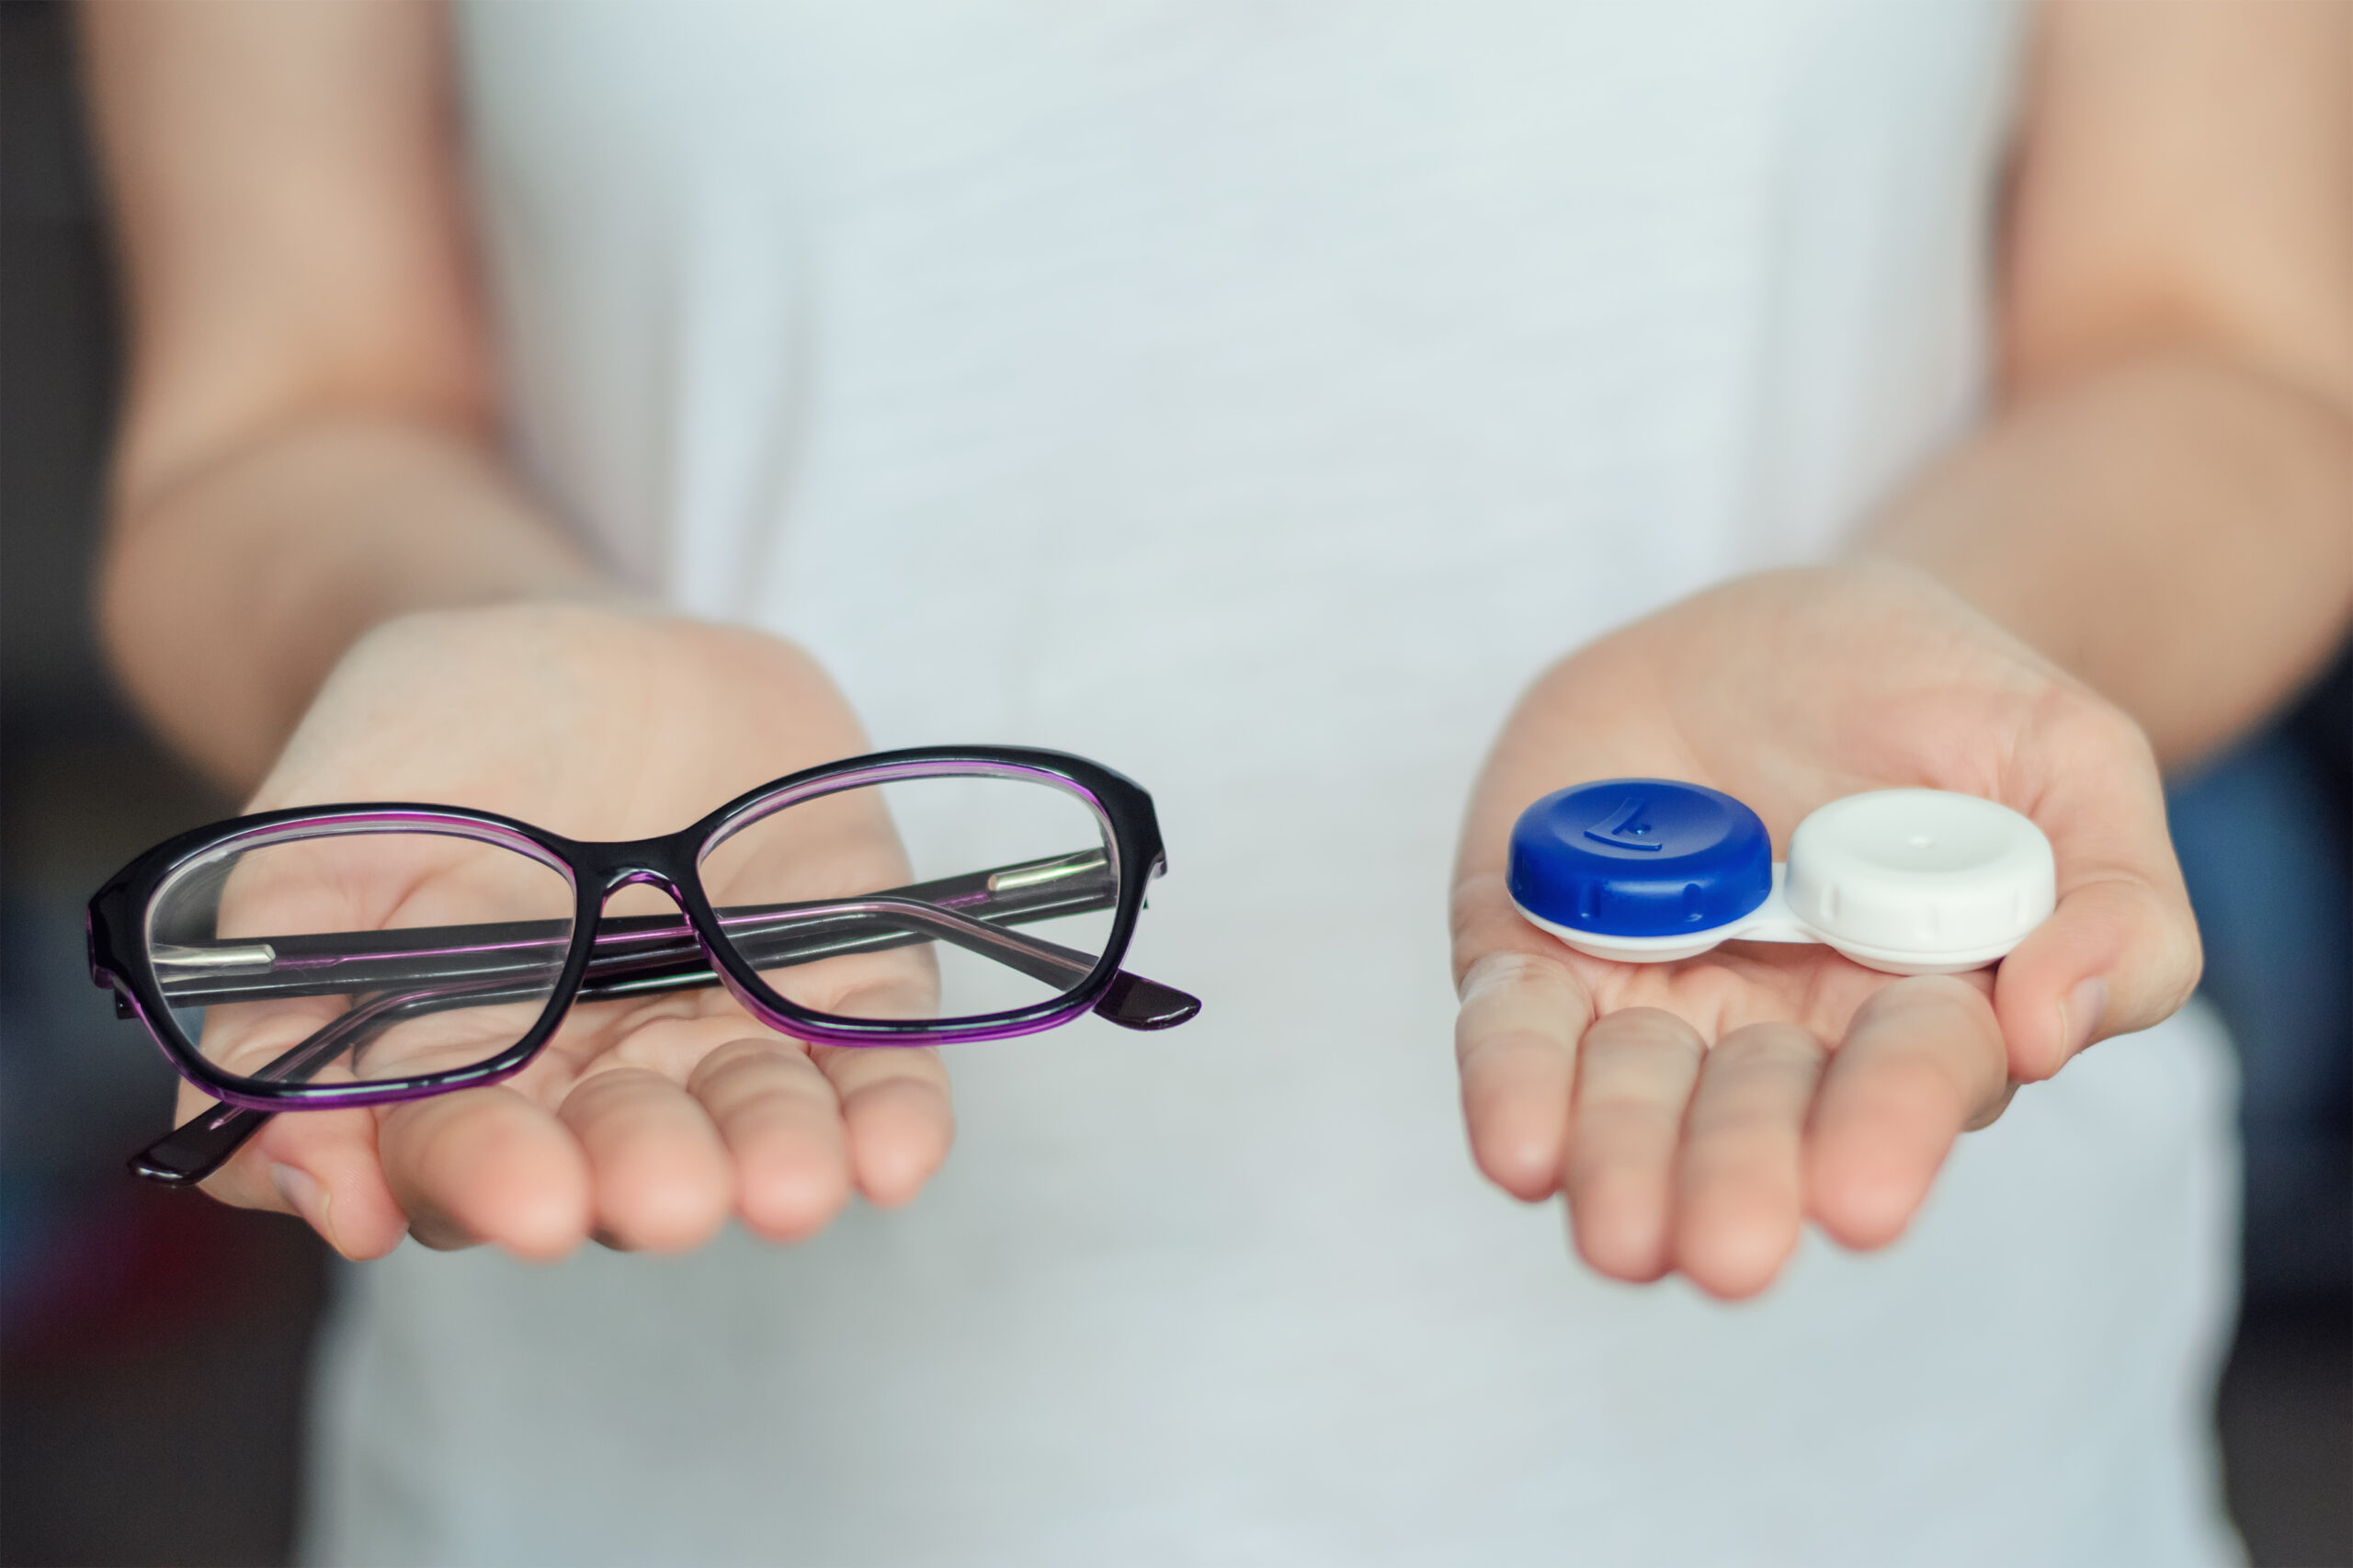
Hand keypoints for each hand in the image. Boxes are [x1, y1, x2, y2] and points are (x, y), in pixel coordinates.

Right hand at [182, 603, 954, 1260]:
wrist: (565, 636)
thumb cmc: (422, 751)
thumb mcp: (309, 852)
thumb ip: (272, 1010)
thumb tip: (276, 1172)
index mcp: (464, 1073)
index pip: (469, 1155)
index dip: (491, 1179)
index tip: (524, 1201)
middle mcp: (603, 1081)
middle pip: (627, 1154)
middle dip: (649, 1175)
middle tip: (669, 1196)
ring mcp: (727, 1029)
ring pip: (759, 1122)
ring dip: (779, 1159)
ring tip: (792, 1187)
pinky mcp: (842, 973)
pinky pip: (876, 1057)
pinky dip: (891, 1111)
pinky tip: (898, 1153)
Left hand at [1450, 563, 2199, 1297]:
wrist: (1787, 624)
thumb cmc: (1945, 703)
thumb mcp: (2068, 758)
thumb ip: (2113, 898)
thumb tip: (2055, 1025)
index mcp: (1918, 1009)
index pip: (1907, 1081)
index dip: (1887, 1133)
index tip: (1864, 1201)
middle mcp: (1777, 1032)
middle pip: (1754, 1119)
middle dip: (1737, 1182)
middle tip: (1723, 1254)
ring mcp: (1649, 993)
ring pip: (1627, 1098)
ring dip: (1620, 1165)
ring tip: (1618, 1236)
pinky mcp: (1538, 943)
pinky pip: (1517, 1020)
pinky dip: (1511, 1078)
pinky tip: (1519, 1146)